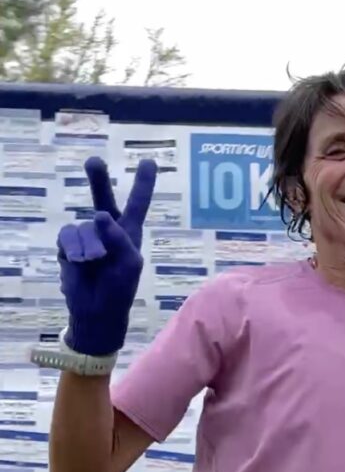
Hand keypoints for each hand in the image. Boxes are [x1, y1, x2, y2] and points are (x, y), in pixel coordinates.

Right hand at [57, 157, 156, 355]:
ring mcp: (87, 235)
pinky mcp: (68, 245)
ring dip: (90, 246)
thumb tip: (98, 215)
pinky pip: (68, 236)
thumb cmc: (120, 287)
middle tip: (93, 162)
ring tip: (95, 263)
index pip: (138, 202)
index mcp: (129, 231)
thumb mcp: (130, 263)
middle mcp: (107, 228)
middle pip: (103, 197)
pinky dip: (74, 249)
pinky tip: (79, 262)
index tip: (149, 161)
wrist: (97, 309)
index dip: (143, 182)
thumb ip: (119, 237)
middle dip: (98, 180)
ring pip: (85, 226)